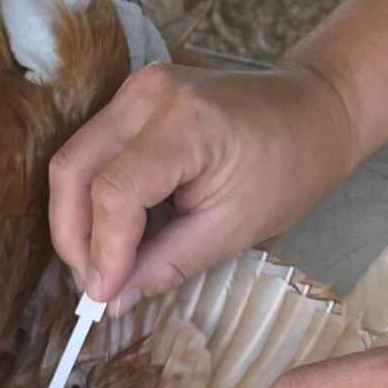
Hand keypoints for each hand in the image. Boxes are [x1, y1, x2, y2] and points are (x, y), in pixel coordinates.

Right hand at [48, 60, 362, 307]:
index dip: (101, 250)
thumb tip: (110, 298)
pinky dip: (93, 196)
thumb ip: (166, 264)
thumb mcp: (234, 229)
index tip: (103, 298)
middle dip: (73, 236)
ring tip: (104, 264)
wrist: (315, 111)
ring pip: (74, 158)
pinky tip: (116, 232)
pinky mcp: (133, 96)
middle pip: (73, 167)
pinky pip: (93, 149)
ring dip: (78, 218)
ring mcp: (136, 89)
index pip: (114, 191)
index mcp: (185, 123)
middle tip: (93, 286)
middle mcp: (148, 95)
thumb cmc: (290, 168)